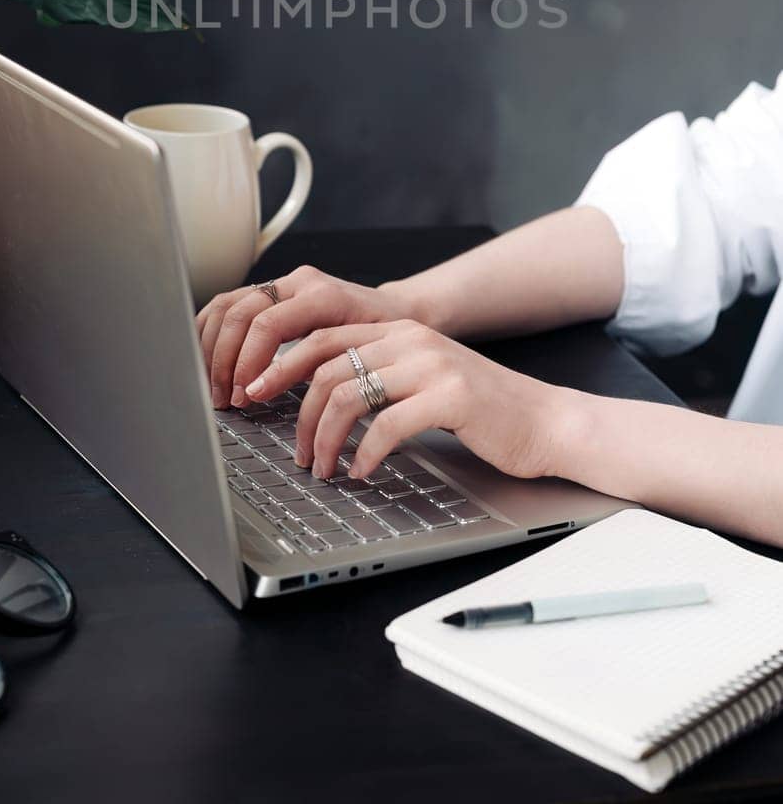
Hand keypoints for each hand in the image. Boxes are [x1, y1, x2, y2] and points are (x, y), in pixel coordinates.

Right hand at [195, 265, 416, 408]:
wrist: (394, 312)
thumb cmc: (385, 337)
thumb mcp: (360, 354)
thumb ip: (319, 367)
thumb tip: (272, 389)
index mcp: (322, 295)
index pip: (267, 324)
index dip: (248, 362)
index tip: (244, 395)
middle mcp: (298, 282)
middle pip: (241, 313)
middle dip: (224, 360)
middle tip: (224, 398)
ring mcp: (283, 283)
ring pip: (228, 304)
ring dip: (212, 347)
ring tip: (214, 385)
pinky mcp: (272, 291)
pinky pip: (229, 303)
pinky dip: (211, 330)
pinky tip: (208, 357)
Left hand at [243, 319, 561, 481]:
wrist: (544, 420)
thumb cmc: (481, 410)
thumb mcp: (423, 379)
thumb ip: (380, 376)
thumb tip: (320, 400)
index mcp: (398, 331)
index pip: (322, 338)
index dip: (282, 368)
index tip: (258, 396)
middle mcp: (411, 339)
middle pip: (326, 367)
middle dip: (299, 414)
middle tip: (298, 452)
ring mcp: (431, 365)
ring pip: (348, 395)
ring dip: (327, 440)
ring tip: (325, 468)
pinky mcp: (451, 397)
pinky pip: (387, 426)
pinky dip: (366, 454)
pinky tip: (363, 472)